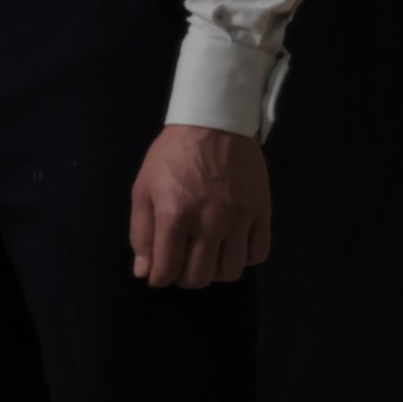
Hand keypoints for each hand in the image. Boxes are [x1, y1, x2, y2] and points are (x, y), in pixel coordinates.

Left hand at [130, 124, 271, 289]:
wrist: (214, 123)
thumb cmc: (173, 155)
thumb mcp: (143, 188)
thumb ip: (141, 233)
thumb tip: (144, 272)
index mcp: (174, 215)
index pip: (166, 271)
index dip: (159, 278)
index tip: (160, 272)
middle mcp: (209, 221)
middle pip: (199, 277)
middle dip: (185, 277)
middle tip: (182, 262)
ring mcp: (239, 217)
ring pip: (230, 271)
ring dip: (215, 271)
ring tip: (207, 255)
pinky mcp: (261, 211)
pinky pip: (258, 254)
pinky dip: (244, 258)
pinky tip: (233, 245)